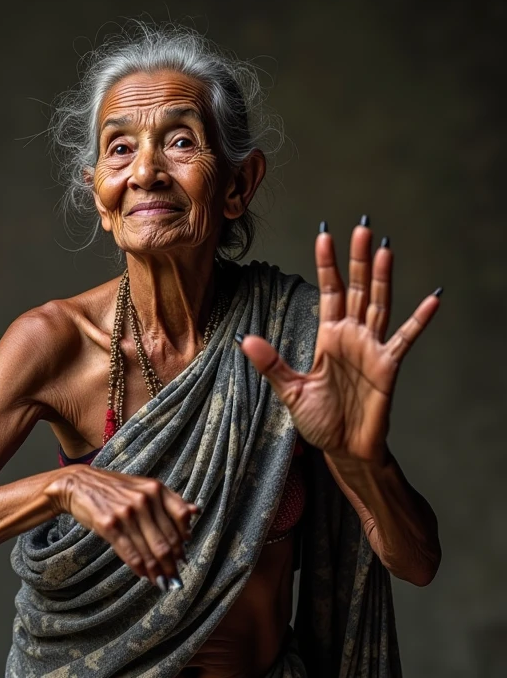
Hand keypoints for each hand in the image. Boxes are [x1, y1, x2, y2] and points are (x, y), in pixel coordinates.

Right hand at [46, 466, 197, 588]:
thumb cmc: (114, 488)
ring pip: (150, 550)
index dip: (184, 541)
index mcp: (156, 488)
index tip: (183, 557)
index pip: (181, 517)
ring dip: (158, 571)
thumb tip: (197, 512)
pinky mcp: (110, 525)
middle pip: (167, 539)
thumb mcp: (144, 486)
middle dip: (172, 563)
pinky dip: (140, 568)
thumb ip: (169, 500)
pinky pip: (131, 553)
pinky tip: (145, 576)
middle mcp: (145, 499)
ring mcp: (127, 512)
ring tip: (163, 582)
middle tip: (175, 578)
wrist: (78, 484)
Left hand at [237, 219, 441, 463]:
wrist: (344, 450)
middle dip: (358, 260)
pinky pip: (405, 339)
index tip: (325, 235)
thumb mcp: (290, 391)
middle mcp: (352, 336)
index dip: (327, 264)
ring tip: (385, 249)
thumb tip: (244, 339)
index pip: (328, 292)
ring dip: (383, 278)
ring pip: (379, 304)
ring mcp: (372, 349)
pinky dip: (419, 320)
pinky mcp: (389, 367)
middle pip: (356, 289)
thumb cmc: (319, 421)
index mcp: (328, 337)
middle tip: (362, 227)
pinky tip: (433, 299)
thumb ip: (271, 364)